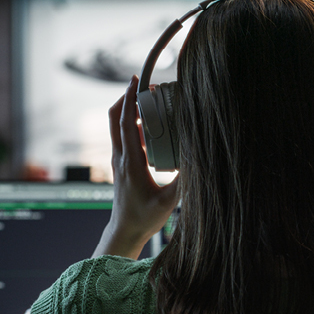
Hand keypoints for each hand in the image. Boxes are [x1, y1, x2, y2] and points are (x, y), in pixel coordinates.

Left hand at [94, 76, 178, 258]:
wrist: (125, 231)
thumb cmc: (144, 218)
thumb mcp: (168, 201)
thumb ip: (184, 181)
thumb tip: (199, 160)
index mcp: (130, 162)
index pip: (125, 123)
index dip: (129, 99)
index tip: (136, 81)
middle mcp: (120, 158)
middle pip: (114, 119)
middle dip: (125, 98)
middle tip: (140, 84)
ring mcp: (118, 162)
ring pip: (116, 127)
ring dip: (127, 111)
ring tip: (146, 101)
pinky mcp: (120, 166)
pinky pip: (122, 138)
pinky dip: (131, 125)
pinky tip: (146, 125)